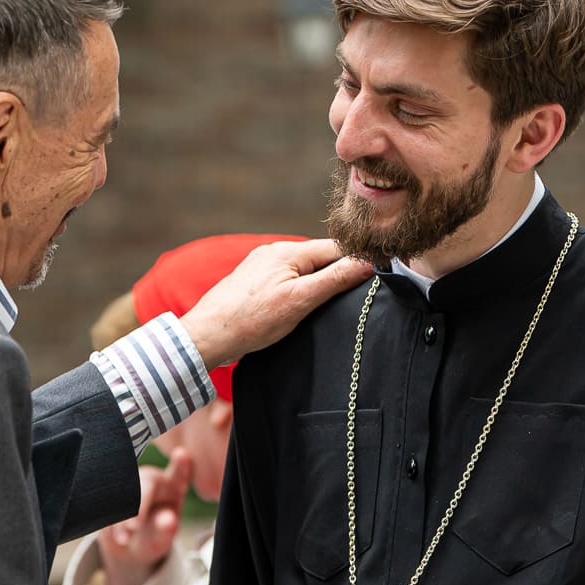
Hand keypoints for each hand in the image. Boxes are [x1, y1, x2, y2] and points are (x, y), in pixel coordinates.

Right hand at [98, 449, 190, 584]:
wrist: (127, 544)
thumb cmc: (152, 537)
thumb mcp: (161, 539)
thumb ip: (166, 530)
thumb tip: (169, 521)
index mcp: (173, 486)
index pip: (179, 473)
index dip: (180, 464)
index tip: (181, 454)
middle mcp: (151, 480)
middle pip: (146, 483)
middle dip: (140, 504)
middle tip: (134, 526)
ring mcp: (129, 483)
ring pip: (123, 494)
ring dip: (122, 518)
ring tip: (125, 540)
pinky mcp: (110, 490)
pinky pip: (106, 501)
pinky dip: (111, 520)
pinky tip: (119, 537)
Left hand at [178, 239, 371, 369]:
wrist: (208, 336)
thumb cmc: (252, 320)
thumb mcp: (300, 301)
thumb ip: (334, 280)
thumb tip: (366, 263)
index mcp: (288, 251)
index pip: (336, 249)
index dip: (357, 262)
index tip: (376, 277)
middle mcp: (274, 251)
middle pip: (320, 257)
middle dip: (338, 273)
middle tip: (356, 296)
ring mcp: (262, 265)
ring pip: (303, 269)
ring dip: (318, 283)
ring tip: (330, 304)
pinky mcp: (254, 280)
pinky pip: (287, 278)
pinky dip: (300, 289)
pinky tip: (301, 306)